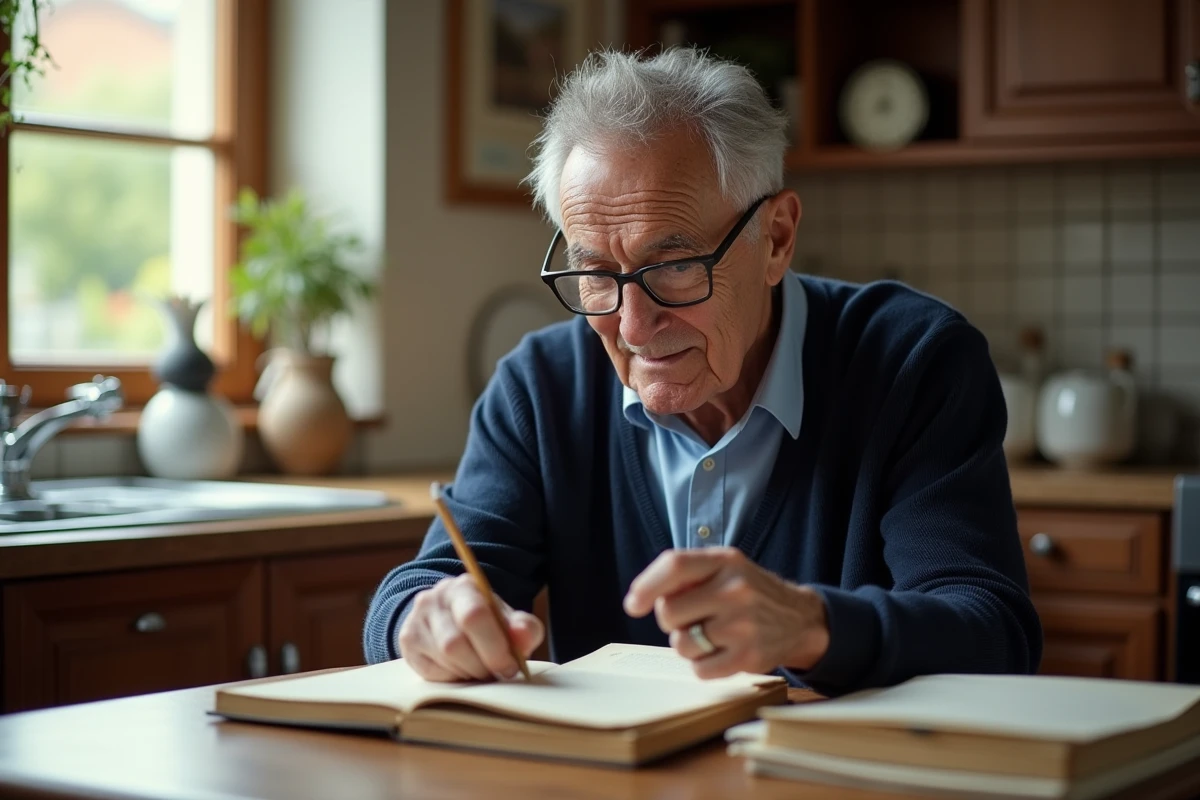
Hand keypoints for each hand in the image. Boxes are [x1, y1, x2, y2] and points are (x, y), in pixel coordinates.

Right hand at [398, 574, 543, 680]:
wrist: (452, 619)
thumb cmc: (487, 623)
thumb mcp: (510, 622)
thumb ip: (524, 628)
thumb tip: (522, 635)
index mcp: (464, 587)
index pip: (474, 616)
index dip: (494, 648)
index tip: (510, 667)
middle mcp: (434, 599)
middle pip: (455, 643)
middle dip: (481, 665)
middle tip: (495, 673)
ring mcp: (416, 620)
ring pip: (443, 659)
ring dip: (468, 673)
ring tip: (481, 671)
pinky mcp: (407, 641)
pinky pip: (430, 671)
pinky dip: (452, 678)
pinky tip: (462, 671)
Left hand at [623, 548, 828, 679]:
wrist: (801, 619)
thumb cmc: (749, 592)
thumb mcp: (725, 568)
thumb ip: (688, 575)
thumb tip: (640, 598)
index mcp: (725, 561)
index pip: (674, 565)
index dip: (646, 586)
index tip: (634, 605)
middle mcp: (735, 589)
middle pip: (669, 612)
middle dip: (672, 621)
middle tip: (691, 619)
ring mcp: (743, 625)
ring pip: (681, 644)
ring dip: (688, 645)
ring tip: (710, 636)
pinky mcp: (748, 657)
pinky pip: (699, 669)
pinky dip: (703, 665)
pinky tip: (721, 652)